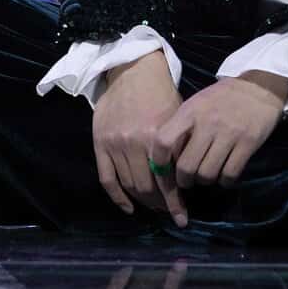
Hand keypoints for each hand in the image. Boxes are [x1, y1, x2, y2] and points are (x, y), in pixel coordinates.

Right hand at [92, 48, 186, 222]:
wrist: (132, 69)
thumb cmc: (160, 92)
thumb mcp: (177, 116)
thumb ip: (179, 146)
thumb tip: (186, 178)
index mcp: (158, 136)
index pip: (167, 180)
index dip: (174, 203)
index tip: (182, 219)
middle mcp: (135, 142)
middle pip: (146, 187)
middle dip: (159, 204)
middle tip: (167, 211)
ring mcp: (116, 144)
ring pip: (128, 185)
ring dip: (142, 201)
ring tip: (153, 207)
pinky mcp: (100, 143)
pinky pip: (107, 179)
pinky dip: (117, 198)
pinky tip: (128, 208)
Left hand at [147, 73, 286, 214]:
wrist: (258, 87)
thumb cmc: (222, 98)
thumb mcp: (197, 104)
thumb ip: (181, 126)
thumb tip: (164, 158)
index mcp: (190, 111)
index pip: (163, 141)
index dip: (159, 161)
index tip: (163, 169)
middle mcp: (208, 122)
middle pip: (187, 166)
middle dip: (185, 179)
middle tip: (188, 179)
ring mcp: (229, 133)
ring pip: (208, 174)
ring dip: (205, 180)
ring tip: (207, 175)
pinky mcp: (248, 142)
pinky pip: (230, 174)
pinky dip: (225, 181)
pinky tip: (225, 174)